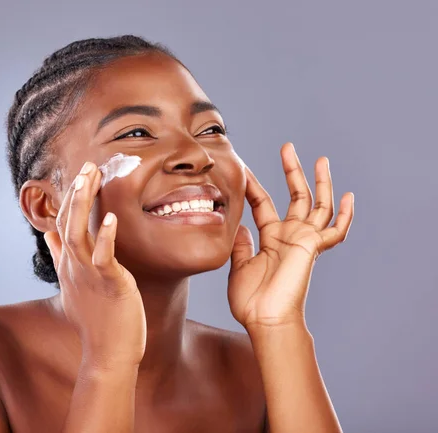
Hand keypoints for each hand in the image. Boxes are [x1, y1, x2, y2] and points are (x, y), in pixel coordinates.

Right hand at [43, 162, 146, 369]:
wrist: (108, 353)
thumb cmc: (96, 319)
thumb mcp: (73, 284)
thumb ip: (61, 257)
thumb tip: (50, 234)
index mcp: (70, 264)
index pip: (64, 223)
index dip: (71, 197)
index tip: (82, 173)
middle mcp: (75, 266)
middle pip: (68, 221)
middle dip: (77, 191)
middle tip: (88, 164)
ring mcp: (89, 275)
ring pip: (78, 233)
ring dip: (82, 204)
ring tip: (90, 177)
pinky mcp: (109, 284)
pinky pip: (104, 257)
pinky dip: (105, 237)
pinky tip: (109, 218)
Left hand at [227, 142, 353, 330]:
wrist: (265, 320)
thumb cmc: (252, 301)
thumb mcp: (239, 266)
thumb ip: (241, 244)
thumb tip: (239, 226)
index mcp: (271, 238)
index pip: (264, 204)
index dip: (254, 186)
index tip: (244, 170)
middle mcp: (290, 235)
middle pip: (295, 196)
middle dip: (293, 172)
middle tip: (288, 148)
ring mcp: (303, 241)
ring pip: (317, 205)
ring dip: (320, 182)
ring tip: (320, 159)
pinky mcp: (312, 248)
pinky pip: (334, 230)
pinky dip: (344, 215)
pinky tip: (349, 197)